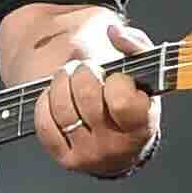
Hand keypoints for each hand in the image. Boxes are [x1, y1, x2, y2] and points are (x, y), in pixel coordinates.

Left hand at [40, 21, 162, 177]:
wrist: (122, 145)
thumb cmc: (135, 103)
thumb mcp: (146, 74)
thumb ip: (136, 46)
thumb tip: (113, 33)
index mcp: (142, 126)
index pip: (120, 100)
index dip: (116, 82)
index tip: (117, 79)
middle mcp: (116, 146)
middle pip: (86, 97)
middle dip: (83, 73)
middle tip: (86, 69)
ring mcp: (90, 155)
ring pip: (63, 110)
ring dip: (61, 83)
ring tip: (68, 76)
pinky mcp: (67, 159)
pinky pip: (45, 125)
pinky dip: (45, 103)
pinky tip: (54, 96)